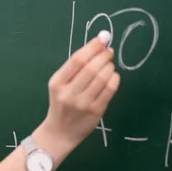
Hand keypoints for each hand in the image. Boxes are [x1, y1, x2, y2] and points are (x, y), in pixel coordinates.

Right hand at [41, 31, 119, 147]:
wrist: (59, 132)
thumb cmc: (61, 104)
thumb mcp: (59, 85)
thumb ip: (75, 68)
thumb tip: (98, 44)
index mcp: (57, 83)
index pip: (77, 60)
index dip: (92, 47)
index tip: (102, 38)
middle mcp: (68, 93)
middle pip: (91, 68)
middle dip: (103, 55)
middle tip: (109, 51)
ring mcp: (82, 103)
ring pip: (102, 78)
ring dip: (109, 66)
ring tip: (109, 64)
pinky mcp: (96, 111)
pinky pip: (109, 90)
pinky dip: (114, 79)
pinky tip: (112, 76)